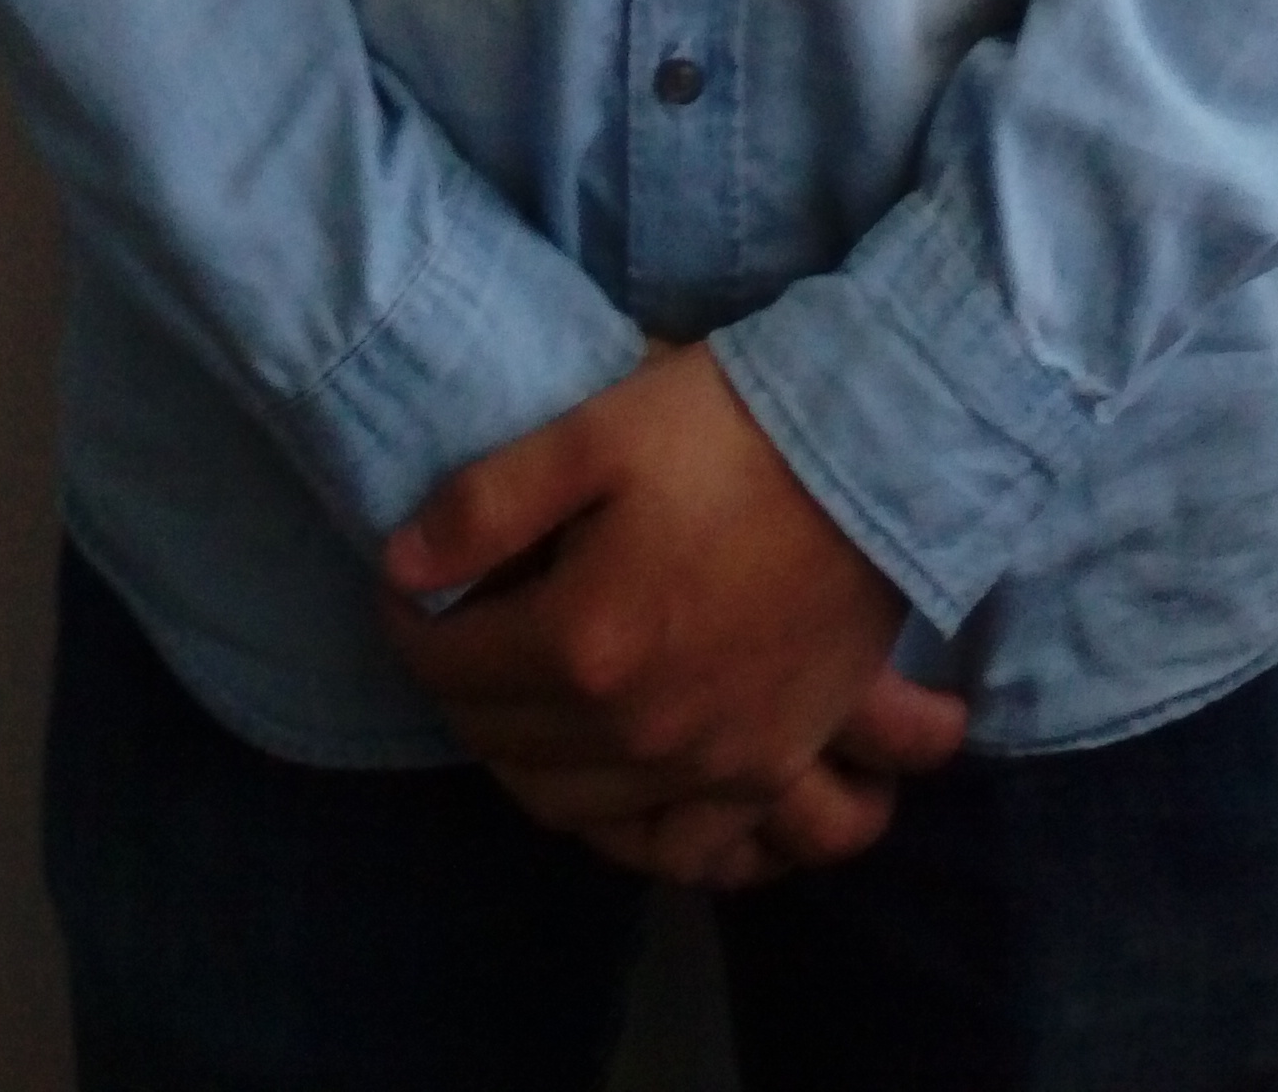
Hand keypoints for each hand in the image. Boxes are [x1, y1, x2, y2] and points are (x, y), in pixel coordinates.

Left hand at [378, 342, 967, 884]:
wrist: (877, 453)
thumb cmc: (730, 428)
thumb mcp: (593, 434)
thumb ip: (484, 507)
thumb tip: (400, 569)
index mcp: (584, 645)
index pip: (452, 665)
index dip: (411, 624)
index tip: (406, 588)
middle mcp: (638, 730)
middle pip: (504, 743)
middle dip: (459, 690)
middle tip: (456, 634)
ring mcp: (710, 766)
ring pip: (574, 811)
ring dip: (524, 764)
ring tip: (517, 704)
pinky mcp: (768, 770)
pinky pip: (679, 849)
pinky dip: (628, 836)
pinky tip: (611, 792)